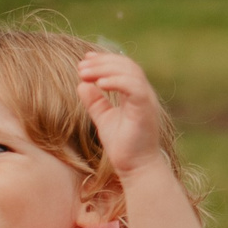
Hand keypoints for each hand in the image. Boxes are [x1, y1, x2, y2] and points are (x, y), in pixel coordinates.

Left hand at [79, 50, 169, 176]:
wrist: (136, 168)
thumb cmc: (123, 147)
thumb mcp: (104, 119)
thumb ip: (95, 102)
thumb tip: (81, 84)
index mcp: (135, 94)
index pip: (123, 67)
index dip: (104, 59)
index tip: (84, 59)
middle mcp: (143, 93)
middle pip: (126, 65)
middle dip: (101, 62)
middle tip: (81, 66)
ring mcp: (147, 100)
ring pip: (130, 72)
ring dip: (105, 68)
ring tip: (84, 73)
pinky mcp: (146, 109)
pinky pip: (134, 87)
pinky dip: (117, 81)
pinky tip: (100, 83)